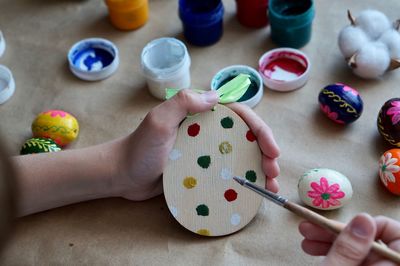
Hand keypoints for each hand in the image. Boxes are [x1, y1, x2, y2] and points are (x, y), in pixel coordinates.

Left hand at [112, 89, 280, 200]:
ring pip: (241, 155)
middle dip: (266, 151)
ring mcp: (206, 151)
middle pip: (246, 136)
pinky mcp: (203, 169)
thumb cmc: (139, 148)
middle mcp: (208, 131)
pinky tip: (255, 192)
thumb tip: (217, 96)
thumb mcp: (158, 121)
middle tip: (274, 171)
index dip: (260, 130)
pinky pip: (229, 172)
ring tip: (271, 185)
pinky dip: (244, 180)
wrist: (123, 175)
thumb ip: (183, 102)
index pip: (240, 116)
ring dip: (260, 167)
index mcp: (201, 115)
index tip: (272, 151)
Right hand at [299, 213, 399, 264]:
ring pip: (359, 251)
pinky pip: (354, 261)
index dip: (374, 225)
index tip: (348, 225)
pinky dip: (334, 254)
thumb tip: (364, 219)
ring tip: (306, 239)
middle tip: (312, 227)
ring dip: (331, 241)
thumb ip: (349, 249)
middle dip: (339, 232)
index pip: (397, 234)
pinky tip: (314, 251)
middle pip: (373, 241)